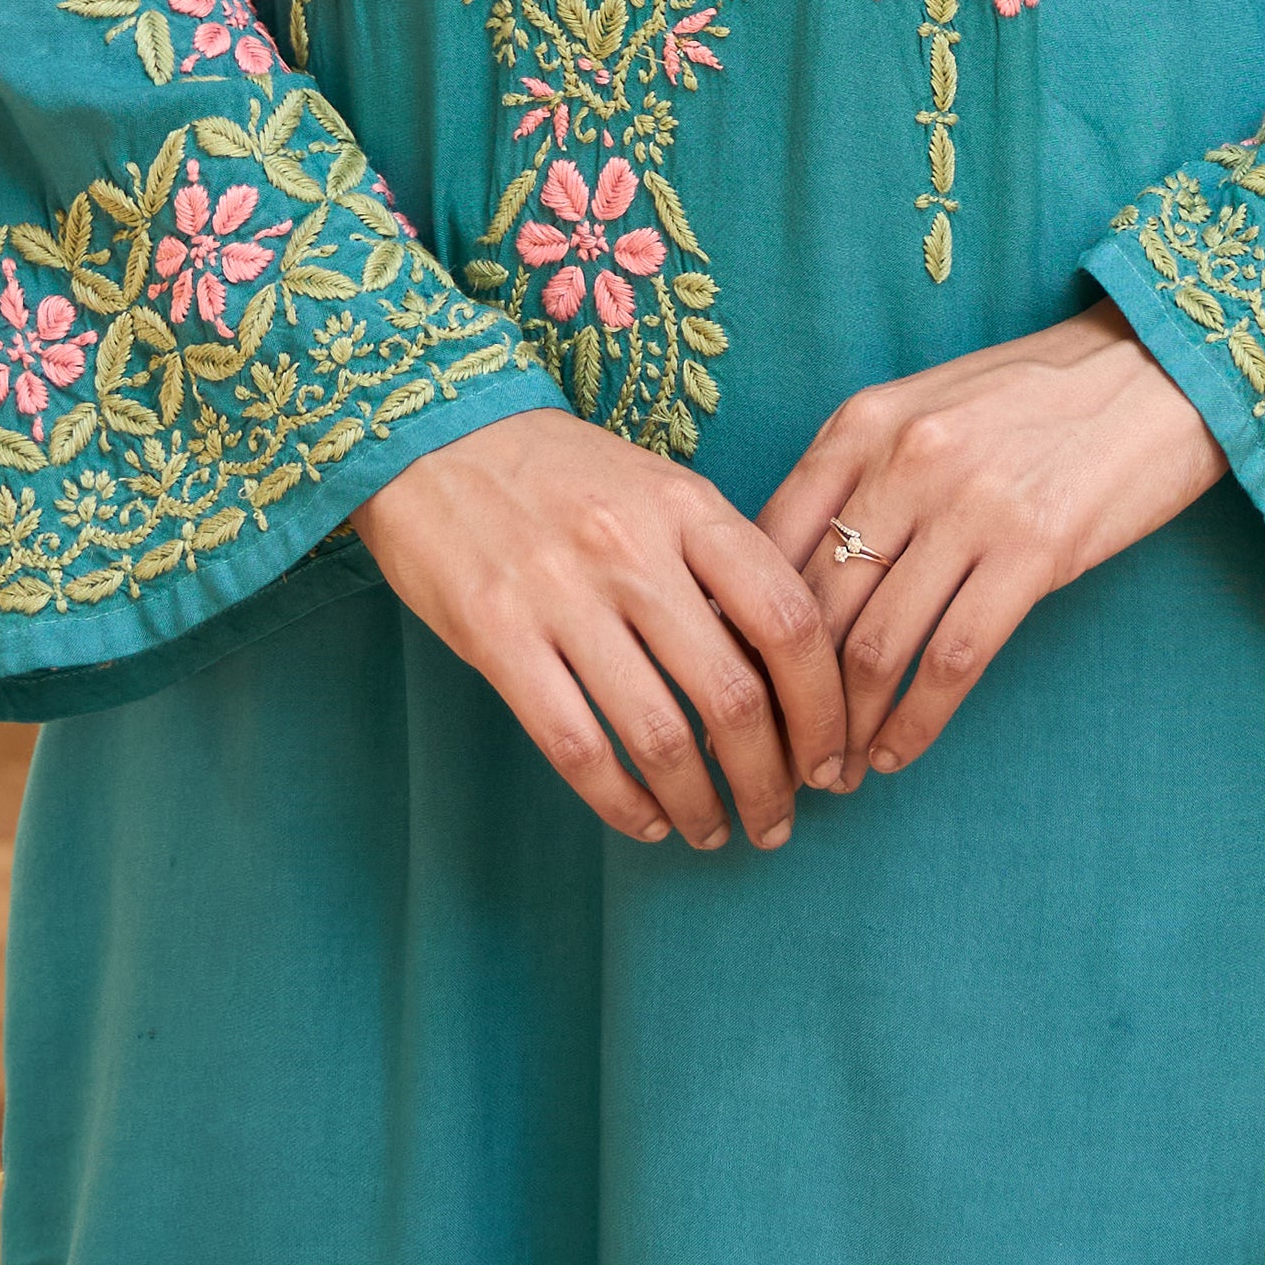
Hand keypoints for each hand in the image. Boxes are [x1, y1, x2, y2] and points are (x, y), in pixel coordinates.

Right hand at [355, 409, 846, 850]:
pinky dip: (621, 801)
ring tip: (716, 831)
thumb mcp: (658, 489)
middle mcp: (632, 550)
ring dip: (700, 804)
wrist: (432, 434)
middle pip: (734, 694)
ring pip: (659, 735)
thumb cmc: (563, 472)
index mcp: (688, 507)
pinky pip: (576, 746)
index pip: (789, 620)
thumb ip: (719, 565)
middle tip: (781, 819)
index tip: (832, 757)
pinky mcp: (496, 637)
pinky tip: (645, 821)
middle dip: (771, 778)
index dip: (825, 706)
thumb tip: (787, 672)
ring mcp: (561, 595)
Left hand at [758, 306, 1225, 782]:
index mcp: (861, 424)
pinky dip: (916, 722)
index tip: (745, 686)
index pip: (768, 545)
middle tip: (783, 752)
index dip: (744, 631)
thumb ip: (858, 476)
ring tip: (841, 770)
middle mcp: (903, 461)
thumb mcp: (925, 409)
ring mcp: (968, 505)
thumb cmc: (1035, 398)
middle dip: (790, 696)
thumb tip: (790, 579)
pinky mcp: (1034, 551)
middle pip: (813, 606)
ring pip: (875, 646)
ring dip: (848, 725)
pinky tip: (900, 752)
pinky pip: (953, 659)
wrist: (1156, 370)